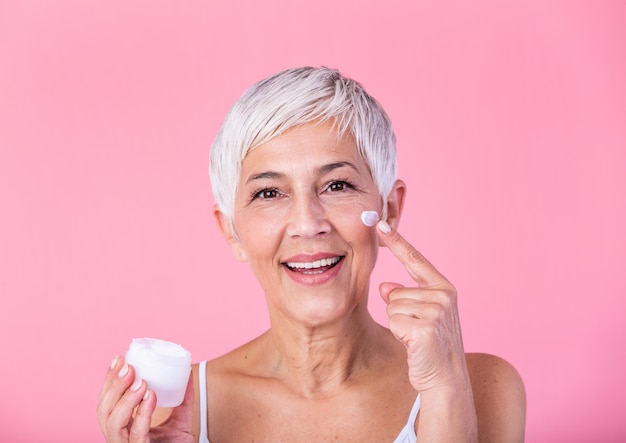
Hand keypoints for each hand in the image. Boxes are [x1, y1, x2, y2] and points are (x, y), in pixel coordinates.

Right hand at [97, 356, 193, 442]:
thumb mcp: (180, 422)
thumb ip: (183, 401)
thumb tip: (187, 373)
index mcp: (123, 429)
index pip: (107, 402)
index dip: (109, 380)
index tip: (119, 358)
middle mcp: (119, 438)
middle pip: (103, 411)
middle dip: (113, 385)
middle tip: (129, 367)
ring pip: (112, 423)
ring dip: (125, 398)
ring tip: (141, 381)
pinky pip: (135, 434)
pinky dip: (142, 413)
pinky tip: (150, 397)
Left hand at [377, 220, 469, 392]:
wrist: (445, 378)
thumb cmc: (430, 346)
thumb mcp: (419, 315)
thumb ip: (405, 296)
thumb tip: (386, 286)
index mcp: (443, 288)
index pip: (414, 259)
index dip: (396, 241)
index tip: (379, 223)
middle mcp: (442, 295)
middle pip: (395, 292)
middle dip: (398, 312)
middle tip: (416, 331)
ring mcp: (436, 310)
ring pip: (392, 306)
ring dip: (398, 324)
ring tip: (416, 337)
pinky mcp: (427, 327)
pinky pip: (394, 320)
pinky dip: (399, 334)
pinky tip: (414, 344)